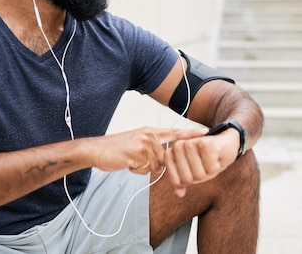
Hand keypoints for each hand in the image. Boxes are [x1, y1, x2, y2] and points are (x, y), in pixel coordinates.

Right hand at [89, 127, 207, 174]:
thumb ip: (152, 150)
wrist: (96, 150)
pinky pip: (145, 169)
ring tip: (130, 160)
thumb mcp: (137, 145)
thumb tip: (163, 162)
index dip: (191, 134)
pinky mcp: (137, 153)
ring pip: (156, 165)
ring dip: (143, 168)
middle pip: (166, 157)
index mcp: (150, 131)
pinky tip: (126, 162)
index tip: (206, 131)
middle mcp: (149, 135)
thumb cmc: (116, 149)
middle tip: (140, 159)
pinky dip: (136, 170)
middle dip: (156, 165)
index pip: (175, 132)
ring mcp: (144, 143)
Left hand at [164, 128, 239, 196]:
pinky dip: (216, 166)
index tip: (194, 170)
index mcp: (172, 153)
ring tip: (210, 160)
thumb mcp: (193, 172)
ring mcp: (190, 144)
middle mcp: (178, 146)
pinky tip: (216, 156)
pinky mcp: (204, 143)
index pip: (175, 181)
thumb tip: (179, 194)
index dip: (188, 182)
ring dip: (208, 171)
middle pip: (187, 179)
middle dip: (199, 176)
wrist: (226, 144)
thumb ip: (182, 181)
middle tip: (204, 165)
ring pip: (198, 175)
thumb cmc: (208, 158)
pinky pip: (210, 169)